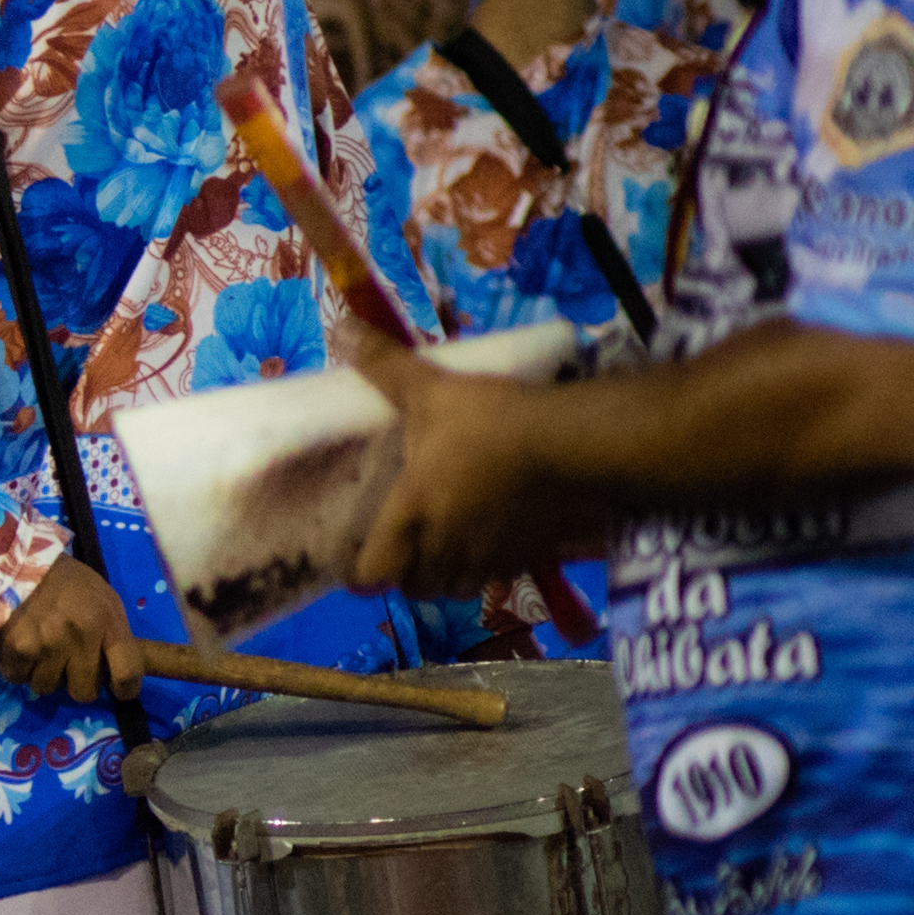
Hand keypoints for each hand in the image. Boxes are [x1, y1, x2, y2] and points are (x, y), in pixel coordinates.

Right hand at [0, 553, 145, 706]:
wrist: (14, 560)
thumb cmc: (64, 580)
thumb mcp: (101, 597)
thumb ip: (110, 631)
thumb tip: (112, 669)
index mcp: (107, 622)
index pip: (128, 671)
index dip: (126, 688)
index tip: (120, 691)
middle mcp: (81, 636)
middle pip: (84, 691)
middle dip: (75, 683)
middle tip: (67, 666)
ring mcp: (48, 644)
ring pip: (46, 687)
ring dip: (41, 674)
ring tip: (38, 652)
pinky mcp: (17, 648)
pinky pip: (17, 677)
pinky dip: (15, 667)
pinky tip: (17, 647)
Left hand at [338, 343, 567, 595]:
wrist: (574, 442)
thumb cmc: (491, 421)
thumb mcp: (431, 389)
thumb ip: (384, 365)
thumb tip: (339, 326)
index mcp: (413, 514)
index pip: (373, 577)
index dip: (361, 573)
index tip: (358, 558)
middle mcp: (448, 547)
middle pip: (417, 589)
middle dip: (406, 574)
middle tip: (404, 546)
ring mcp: (492, 555)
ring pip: (459, 588)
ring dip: (449, 575)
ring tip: (446, 545)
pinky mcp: (533, 553)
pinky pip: (503, 575)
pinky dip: (493, 566)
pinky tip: (494, 538)